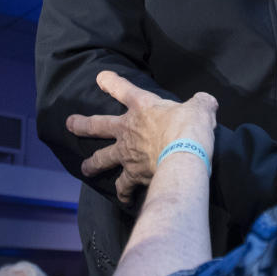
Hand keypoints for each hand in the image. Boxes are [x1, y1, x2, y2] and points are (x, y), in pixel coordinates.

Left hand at [66, 71, 217, 202]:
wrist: (184, 155)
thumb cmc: (190, 126)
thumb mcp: (201, 106)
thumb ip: (201, 103)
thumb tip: (206, 101)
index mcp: (143, 107)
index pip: (123, 89)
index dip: (111, 82)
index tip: (100, 77)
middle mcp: (128, 130)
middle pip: (98, 126)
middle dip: (81, 125)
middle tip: (70, 124)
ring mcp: (127, 154)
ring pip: (102, 158)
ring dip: (92, 164)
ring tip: (86, 168)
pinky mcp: (133, 175)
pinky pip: (123, 186)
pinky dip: (123, 193)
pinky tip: (124, 198)